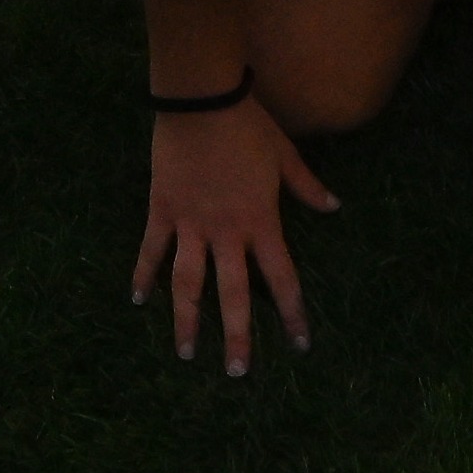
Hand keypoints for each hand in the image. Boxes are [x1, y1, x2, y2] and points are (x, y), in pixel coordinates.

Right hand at [135, 95, 333, 371]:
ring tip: (186, 353)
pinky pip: (152, 250)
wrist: (202, 99)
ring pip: (188, 283)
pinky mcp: (162, 211)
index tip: (300, 343)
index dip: (293, 313)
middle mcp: (226, 232)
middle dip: (238, 337)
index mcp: (261, 222)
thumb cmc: (248, 125)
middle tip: (238, 374)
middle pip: (233, 295)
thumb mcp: (285, 156)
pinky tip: (138, 301)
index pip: (281, 278)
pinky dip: (143, 275)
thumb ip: (306, 187)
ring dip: (187, 320)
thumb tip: (334, 207)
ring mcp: (190, 224)